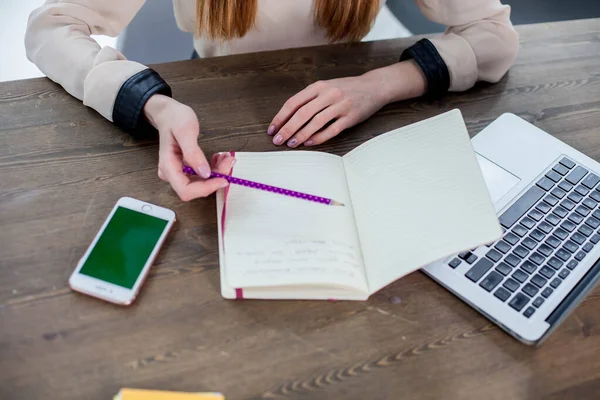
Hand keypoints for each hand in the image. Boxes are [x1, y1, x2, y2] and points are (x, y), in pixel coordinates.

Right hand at [144, 95, 233, 200]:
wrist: (168, 113)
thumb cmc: (174, 119)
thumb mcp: (185, 131)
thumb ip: (193, 153)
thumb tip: (205, 173)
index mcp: (168, 166)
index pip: (186, 190)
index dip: (205, 189)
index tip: (223, 178)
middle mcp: (172, 174)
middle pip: (195, 188)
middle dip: (215, 179)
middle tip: (229, 161)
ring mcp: (178, 173)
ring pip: (201, 183)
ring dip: (217, 173)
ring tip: (226, 157)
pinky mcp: (186, 170)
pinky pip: (202, 176)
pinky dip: (214, 169)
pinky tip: (219, 158)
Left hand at [267, 61, 426, 147]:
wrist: (374, 86)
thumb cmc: (346, 88)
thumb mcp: (326, 87)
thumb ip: (310, 99)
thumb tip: (288, 117)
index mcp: (319, 86)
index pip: (294, 102)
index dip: (281, 117)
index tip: (272, 129)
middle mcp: (328, 94)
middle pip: (302, 113)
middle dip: (287, 128)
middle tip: (277, 140)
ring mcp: (340, 105)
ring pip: (315, 122)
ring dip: (300, 135)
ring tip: (291, 144)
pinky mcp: (350, 117)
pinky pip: (331, 130)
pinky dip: (318, 137)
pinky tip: (309, 143)